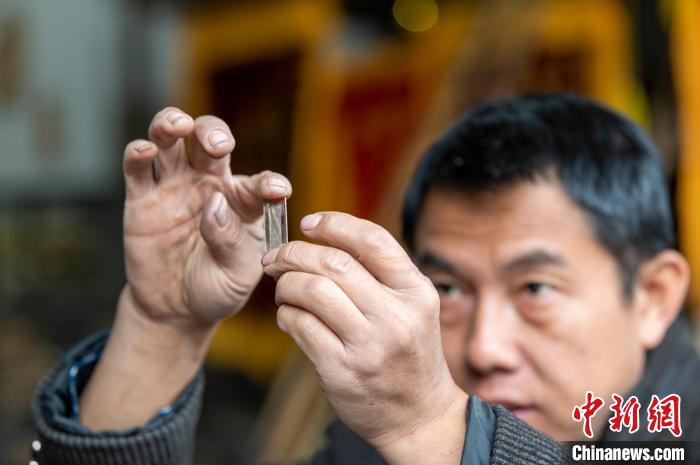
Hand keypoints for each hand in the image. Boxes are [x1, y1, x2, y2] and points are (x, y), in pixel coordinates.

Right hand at [80, 107, 290, 429]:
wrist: (177, 310)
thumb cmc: (218, 287)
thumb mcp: (236, 273)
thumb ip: (230, 239)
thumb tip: (214, 204)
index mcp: (243, 202)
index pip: (259, 184)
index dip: (268, 184)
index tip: (277, 192)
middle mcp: (210, 185)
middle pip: (209, 141)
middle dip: (214, 132)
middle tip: (220, 144)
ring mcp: (174, 188)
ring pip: (170, 141)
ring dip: (173, 124)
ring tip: (179, 125)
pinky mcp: (142, 200)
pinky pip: (137, 169)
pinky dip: (138, 153)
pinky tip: (145, 150)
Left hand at [263, 212, 467, 464]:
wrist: (419, 415)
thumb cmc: (408, 351)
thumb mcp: (414, 307)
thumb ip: (381, 273)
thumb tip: (325, 238)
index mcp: (416, 292)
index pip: (373, 241)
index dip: (335, 224)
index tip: (309, 222)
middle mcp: (395, 316)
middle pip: (334, 263)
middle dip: (295, 252)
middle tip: (276, 255)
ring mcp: (368, 346)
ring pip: (312, 291)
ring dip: (286, 283)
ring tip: (282, 286)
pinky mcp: (340, 371)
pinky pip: (299, 326)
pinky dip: (286, 314)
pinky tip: (288, 315)